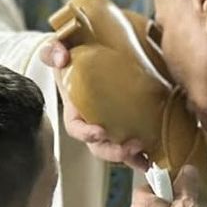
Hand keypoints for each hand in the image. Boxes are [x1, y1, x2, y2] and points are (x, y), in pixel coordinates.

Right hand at [38, 37, 149, 171]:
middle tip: (129, 147)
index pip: (75, 127)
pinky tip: (152, 156)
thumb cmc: (74, 57)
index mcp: (74, 110)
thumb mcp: (59, 50)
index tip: (98, 132)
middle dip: (112, 151)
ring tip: (144, 156)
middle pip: (98, 146)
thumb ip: (54, 50)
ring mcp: (110, 125)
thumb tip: (61, 58)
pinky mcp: (128, 124)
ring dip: (130, 156)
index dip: (85, 133)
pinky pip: (132, 144)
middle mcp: (92, 122)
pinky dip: (141, 154)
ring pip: (116, 148)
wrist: (94, 55)